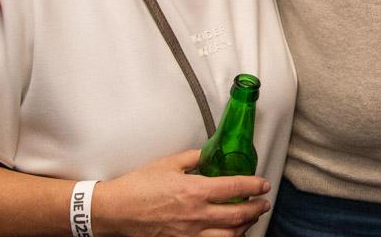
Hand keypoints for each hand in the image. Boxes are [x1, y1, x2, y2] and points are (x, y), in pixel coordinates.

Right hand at [93, 150, 271, 236]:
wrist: (116, 210)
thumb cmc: (138, 187)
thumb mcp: (169, 163)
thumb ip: (194, 157)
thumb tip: (209, 152)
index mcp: (194, 191)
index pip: (235, 188)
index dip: (254, 185)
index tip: (263, 184)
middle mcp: (196, 215)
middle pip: (238, 215)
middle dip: (256, 209)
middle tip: (263, 203)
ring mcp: (189, 233)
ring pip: (229, 236)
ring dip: (244, 227)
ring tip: (249, 219)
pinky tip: (228, 233)